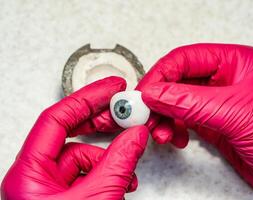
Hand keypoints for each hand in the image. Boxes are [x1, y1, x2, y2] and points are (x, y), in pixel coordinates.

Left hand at [1, 77, 148, 199]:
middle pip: (68, 133)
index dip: (86, 99)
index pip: (56, 119)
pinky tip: (123, 178)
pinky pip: (86, 173)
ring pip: (82, 157)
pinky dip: (108, 171)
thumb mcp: (97, 197)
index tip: (109, 89)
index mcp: (29, 175)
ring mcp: (50, 189)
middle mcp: (36, 179)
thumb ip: (119, 162)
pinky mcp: (65, 197)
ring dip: (110, 155)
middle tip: (121, 111)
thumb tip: (135, 135)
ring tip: (129, 156)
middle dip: (99, 121)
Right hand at [137, 44, 252, 198]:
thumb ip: (188, 101)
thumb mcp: (233, 112)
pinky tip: (176, 138)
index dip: (161, 74)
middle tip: (146, 114)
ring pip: (178, 102)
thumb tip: (155, 92)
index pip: (185, 59)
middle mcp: (223, 79)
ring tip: (161, 131)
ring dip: (164, 116)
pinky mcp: (213, 123)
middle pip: (178, 81)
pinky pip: (184, 119)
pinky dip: (175, 128)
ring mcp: (217, 102)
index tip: (145, 93)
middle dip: (160, 98)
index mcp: (233, 62)